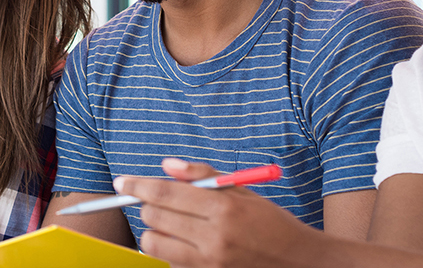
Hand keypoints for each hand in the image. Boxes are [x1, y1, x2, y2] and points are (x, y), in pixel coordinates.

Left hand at [114, 158, 323, 267]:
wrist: (299, 261)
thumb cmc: (270, 222)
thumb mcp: (242, 189)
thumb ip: (202, 174)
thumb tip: (166, 165)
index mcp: (224, 207)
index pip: (166, 193)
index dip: (138, 185)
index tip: (122, 181)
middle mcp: (215, 236)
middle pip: (156, 216)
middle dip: (147, 204)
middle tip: (154, 199)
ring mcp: (210, 261)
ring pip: (155, 242)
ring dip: (154, 228)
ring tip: (171, 221)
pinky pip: (169, 260)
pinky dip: (168, 248)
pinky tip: (184, 240)